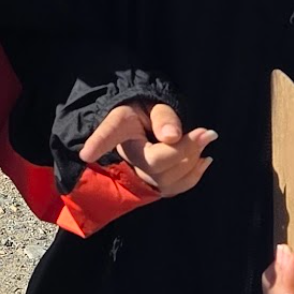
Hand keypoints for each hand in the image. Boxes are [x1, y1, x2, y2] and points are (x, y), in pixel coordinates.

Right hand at [78, 102, 216, 196]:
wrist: (146, 124)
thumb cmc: (146, 112)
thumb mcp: (152, 104)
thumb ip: (163, 117)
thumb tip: (172, 136)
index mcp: (120, 129)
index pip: (108, 134)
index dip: (97, 144)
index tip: (85, 154)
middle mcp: (127, 156)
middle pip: (155, 164)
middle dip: (186, 150)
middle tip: (207, 132)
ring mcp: (140, 174)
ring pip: (167, 180)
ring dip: (192, 161)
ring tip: (206, 138)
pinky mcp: (155, 184)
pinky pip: (175, 188)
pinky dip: (193, 176)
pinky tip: (204, 159)